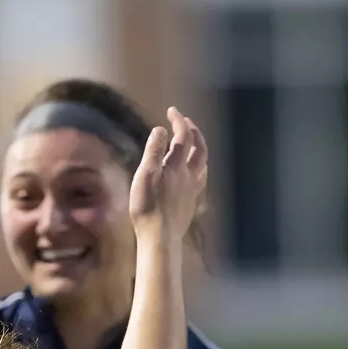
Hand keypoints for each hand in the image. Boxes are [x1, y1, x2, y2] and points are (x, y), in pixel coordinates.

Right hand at [130, 106, 207, 239]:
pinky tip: (191, 175)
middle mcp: (189, 176)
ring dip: (199, 149)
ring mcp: (192, 190)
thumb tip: (161, 130)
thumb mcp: (145, 175)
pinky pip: (199, 180)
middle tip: (185, 122)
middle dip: (194, 132)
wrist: (160, 237)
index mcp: (178, 166)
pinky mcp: (189, 204)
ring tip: (193, 145)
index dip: (179, 121)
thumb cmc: (148, 207)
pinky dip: (197, 169)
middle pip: (199, 149)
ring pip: (202, 165)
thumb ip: (153, 151)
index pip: (183, 137)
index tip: (172, 110)